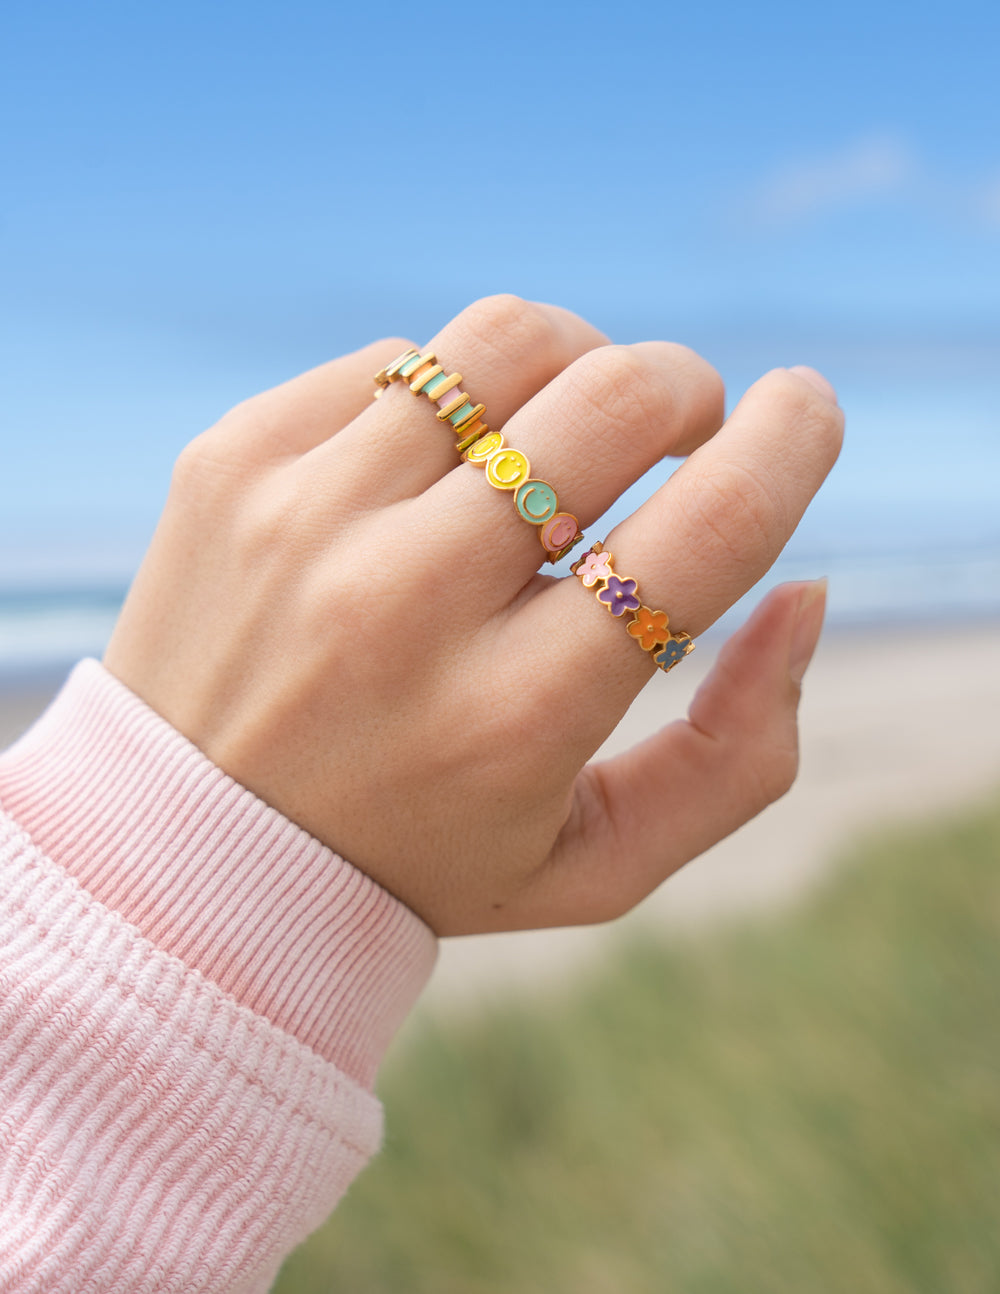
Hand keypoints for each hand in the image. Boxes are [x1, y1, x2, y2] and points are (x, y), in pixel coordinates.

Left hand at [103, 295, 842, 935]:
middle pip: (615, 401)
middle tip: (680, 430)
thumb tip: (808, 591)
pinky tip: (435, 475)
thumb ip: (735, 757)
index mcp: (513, 718)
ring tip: (565, 430)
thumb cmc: (415, 859)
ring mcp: (304, 518)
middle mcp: (404, 607)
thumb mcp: (592, 865)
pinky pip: (396, 362)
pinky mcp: (232, 462)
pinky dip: (452, 401)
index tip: (805, 408)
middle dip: (687, 391)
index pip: (705, 530)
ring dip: (579, 361)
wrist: (185, 850)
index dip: (788, 445)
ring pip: (506, 342)